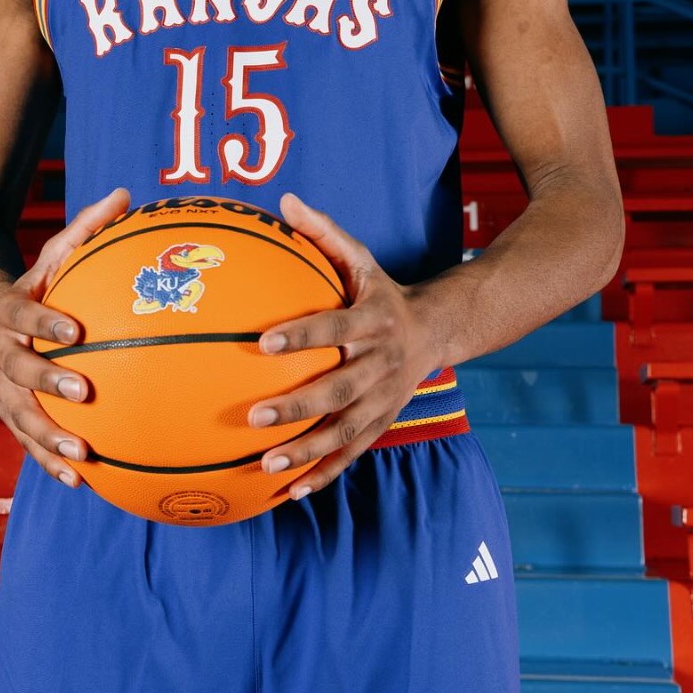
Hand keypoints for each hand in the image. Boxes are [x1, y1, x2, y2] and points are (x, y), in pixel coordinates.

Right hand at [0, 186, 129, 487]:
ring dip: (47, 437)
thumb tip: (128, 194)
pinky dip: (49, 461)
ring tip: (81, 454)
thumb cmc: (36, 281)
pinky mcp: (10, 412)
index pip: (24, 314)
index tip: (74, 330)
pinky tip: (80, 481)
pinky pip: (27, 441)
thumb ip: (88, 226)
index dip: (44, 321)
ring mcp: (1, 386)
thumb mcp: (55, 251)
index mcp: (10, 310)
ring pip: (19, 415)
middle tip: (83, 392)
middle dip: (48, 382)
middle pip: (18, 370)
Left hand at [248, 192, 442, 502]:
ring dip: (308, 451)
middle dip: (298, 405)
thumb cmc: (380, 290)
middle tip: (254, 417)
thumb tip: (283, 200)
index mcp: (373, 320)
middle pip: (339, 389)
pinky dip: (324, 473)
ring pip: (346, 430)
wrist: (438, 329)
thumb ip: (323, 233)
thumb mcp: (360, 258)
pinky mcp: (382, 422)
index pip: (334, 328)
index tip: (262, 343)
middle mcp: (381, 363)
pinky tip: (289, 492)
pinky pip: (352, 452)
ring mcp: (384, 398)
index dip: (301, 335)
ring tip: (268, 466)